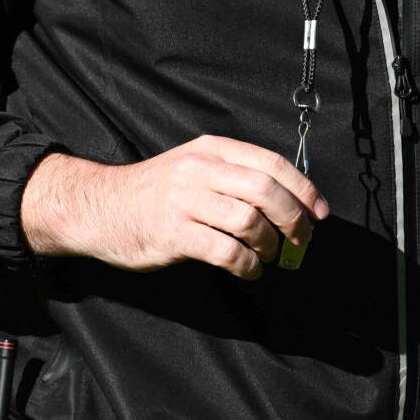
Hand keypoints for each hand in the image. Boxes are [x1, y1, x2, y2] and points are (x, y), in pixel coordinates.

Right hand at [21, 139, 328, 279]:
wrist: (99, 207)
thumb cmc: (154, 193)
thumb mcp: (193, 167)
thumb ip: (233, 175)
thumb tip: (288, 201)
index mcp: (211, 149)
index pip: (272, 163)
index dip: (304, 189)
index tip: (320, 213)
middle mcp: (200, 169)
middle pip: (267, 190)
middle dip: (294, 219)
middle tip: (301, 240)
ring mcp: (185, 200)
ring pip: (249, 221)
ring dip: (270, 245)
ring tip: (268, 256)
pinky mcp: (173, 233)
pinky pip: (226, 251)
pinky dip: (248, 266)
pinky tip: (250, 271)